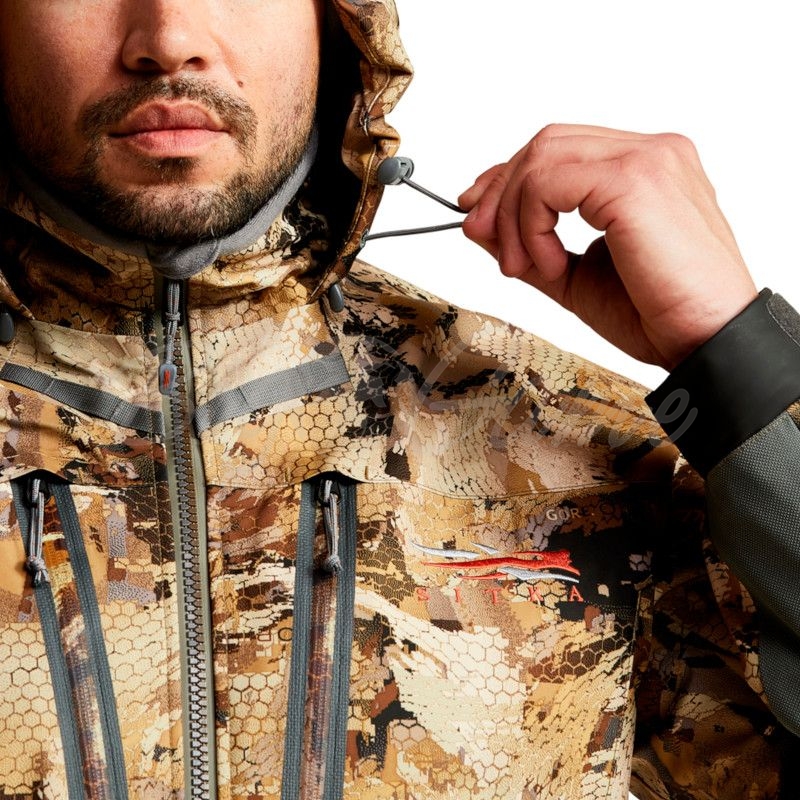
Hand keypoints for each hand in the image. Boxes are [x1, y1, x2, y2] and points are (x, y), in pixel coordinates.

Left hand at [459, 124, 757, 369]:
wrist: (706, 343)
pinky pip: (550, 182)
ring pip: (542, 157)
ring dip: (514, 215)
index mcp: (643, 168)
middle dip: (500, 191)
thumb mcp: (573, 276)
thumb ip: (529, 244)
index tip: (478, 212)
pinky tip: (546, 263)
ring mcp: (647, 158)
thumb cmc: (656, 313)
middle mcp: (649, 152)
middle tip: (479, 236)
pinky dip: (532, 224)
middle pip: (546, 144)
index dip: (509, 177)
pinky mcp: (636, 179)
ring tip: (523, 266)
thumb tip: (479, 226)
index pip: (559, 149)